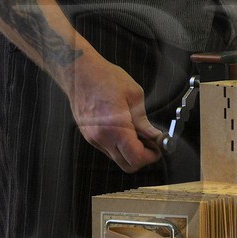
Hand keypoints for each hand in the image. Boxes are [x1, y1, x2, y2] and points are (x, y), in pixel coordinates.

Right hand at [65, 54, 163, 171]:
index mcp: (116, 128)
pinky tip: (123, 129)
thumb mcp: (134, 96)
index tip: (157, 147)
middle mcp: (102, 138)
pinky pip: (107, 149)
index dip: (151, 156)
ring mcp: (93, 138)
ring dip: (129, 152)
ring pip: (117, 158)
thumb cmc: (106, 78)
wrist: (79, 71)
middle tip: (150, 144)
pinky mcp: (88, 135)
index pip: (136, 158)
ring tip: (136, 133)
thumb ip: (144, 122)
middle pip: (127, 165)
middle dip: (142, 158)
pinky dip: (118, 146)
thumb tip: (155, 137)